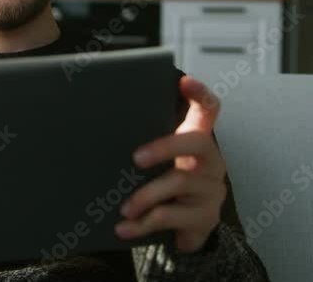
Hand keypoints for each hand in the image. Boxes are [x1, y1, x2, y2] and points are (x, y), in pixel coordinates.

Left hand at [115, 75, 226, 252]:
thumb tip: (101, 130)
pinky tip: (125, 228)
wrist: (185, 230)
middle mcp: (211, 161)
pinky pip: (171, 217)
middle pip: (196, 142)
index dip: (200, 93)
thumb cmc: (167, 187)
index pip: (209, 109)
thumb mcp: (161, 163)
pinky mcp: (205, 217)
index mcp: (199, 140)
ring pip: (179, 182)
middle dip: (165, 147)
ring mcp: (211, 189)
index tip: (183, 81)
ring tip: (124, 207)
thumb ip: (146, 145)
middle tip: (136, 158)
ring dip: (145, 194)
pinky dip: (143, 224)